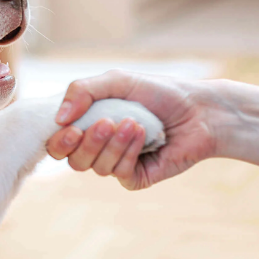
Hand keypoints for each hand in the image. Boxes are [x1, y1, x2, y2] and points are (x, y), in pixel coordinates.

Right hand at [45, 71, 258, 189]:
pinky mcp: (137, 177)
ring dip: (113, 143)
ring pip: (96, 167)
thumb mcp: (117, 81)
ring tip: (135, 123)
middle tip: (106, 122)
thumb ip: (82, 90)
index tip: (71, 128)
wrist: (199, 110)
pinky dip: (129, 152)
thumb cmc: (159, 93)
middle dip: (87, 142)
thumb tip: (59, 117)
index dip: (59, 141)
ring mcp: (118, 164)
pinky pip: (119, 173)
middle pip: (73, 160)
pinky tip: (144, 135)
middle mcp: (99, 148)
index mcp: (89, 125)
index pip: (58, 144)